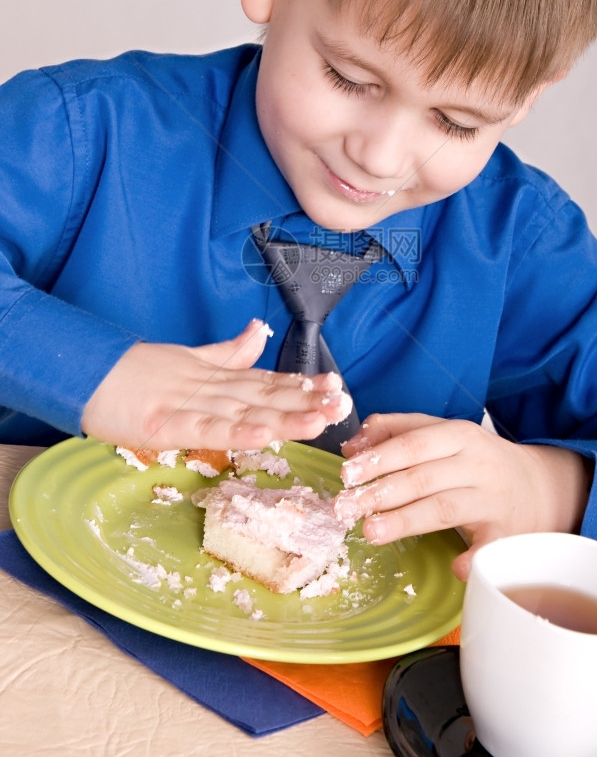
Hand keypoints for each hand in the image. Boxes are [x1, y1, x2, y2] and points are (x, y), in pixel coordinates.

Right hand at [81, 319, 351, 450]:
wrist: (84, 371)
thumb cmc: (133, 373)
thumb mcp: (187, 358)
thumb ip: (227, 351)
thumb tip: (260, 329)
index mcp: (216, 376)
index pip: (266, 381)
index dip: (302, 385)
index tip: (335, 387)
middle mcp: (210, 387)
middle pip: (264, 395)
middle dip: (306, 401)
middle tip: (343, 403)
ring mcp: (189, 404)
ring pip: (244, 410)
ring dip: (284, 415)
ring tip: (319, 418)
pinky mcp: (165, 423)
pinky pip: (206, 428)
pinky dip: (235, 431)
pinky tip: (262, 434)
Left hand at [334, 413, 591, 580]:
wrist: (538, 485)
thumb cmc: (476, 460)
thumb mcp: (443, 434)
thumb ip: (398, 432)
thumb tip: (352, 447)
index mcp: (458, 434)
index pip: (412, 443)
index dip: (378, 458)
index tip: (347, 473)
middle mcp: (477, 464)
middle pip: (423, 477)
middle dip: (381, 492)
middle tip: (345, 506)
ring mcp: (492, 499)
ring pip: (444, 508)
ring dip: (405, 520)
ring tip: (370, 530)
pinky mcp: (505, 532)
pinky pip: (489, 546)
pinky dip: (474, 558)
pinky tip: (455, 567)